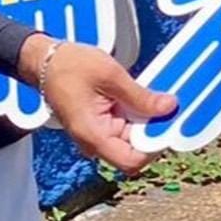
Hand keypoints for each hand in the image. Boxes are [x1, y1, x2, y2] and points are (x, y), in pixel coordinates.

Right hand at [20, 35, 175, 173]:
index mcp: (94, 136)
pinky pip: (125, 126)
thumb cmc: (71, 66)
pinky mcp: (101, 124)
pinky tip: (147, 97)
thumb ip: (140, 96)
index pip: (132, 161)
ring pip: (132, 138)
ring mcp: (98, 134)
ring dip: (148, 121)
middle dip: (155, 130)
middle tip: (173, 106)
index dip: (155, 146)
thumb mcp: (111, 76)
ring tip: (161, 98)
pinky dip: (138, 114)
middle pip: (135, 150)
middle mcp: (96, 142)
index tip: (170, 123)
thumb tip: (169, 108)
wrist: (46, 60)